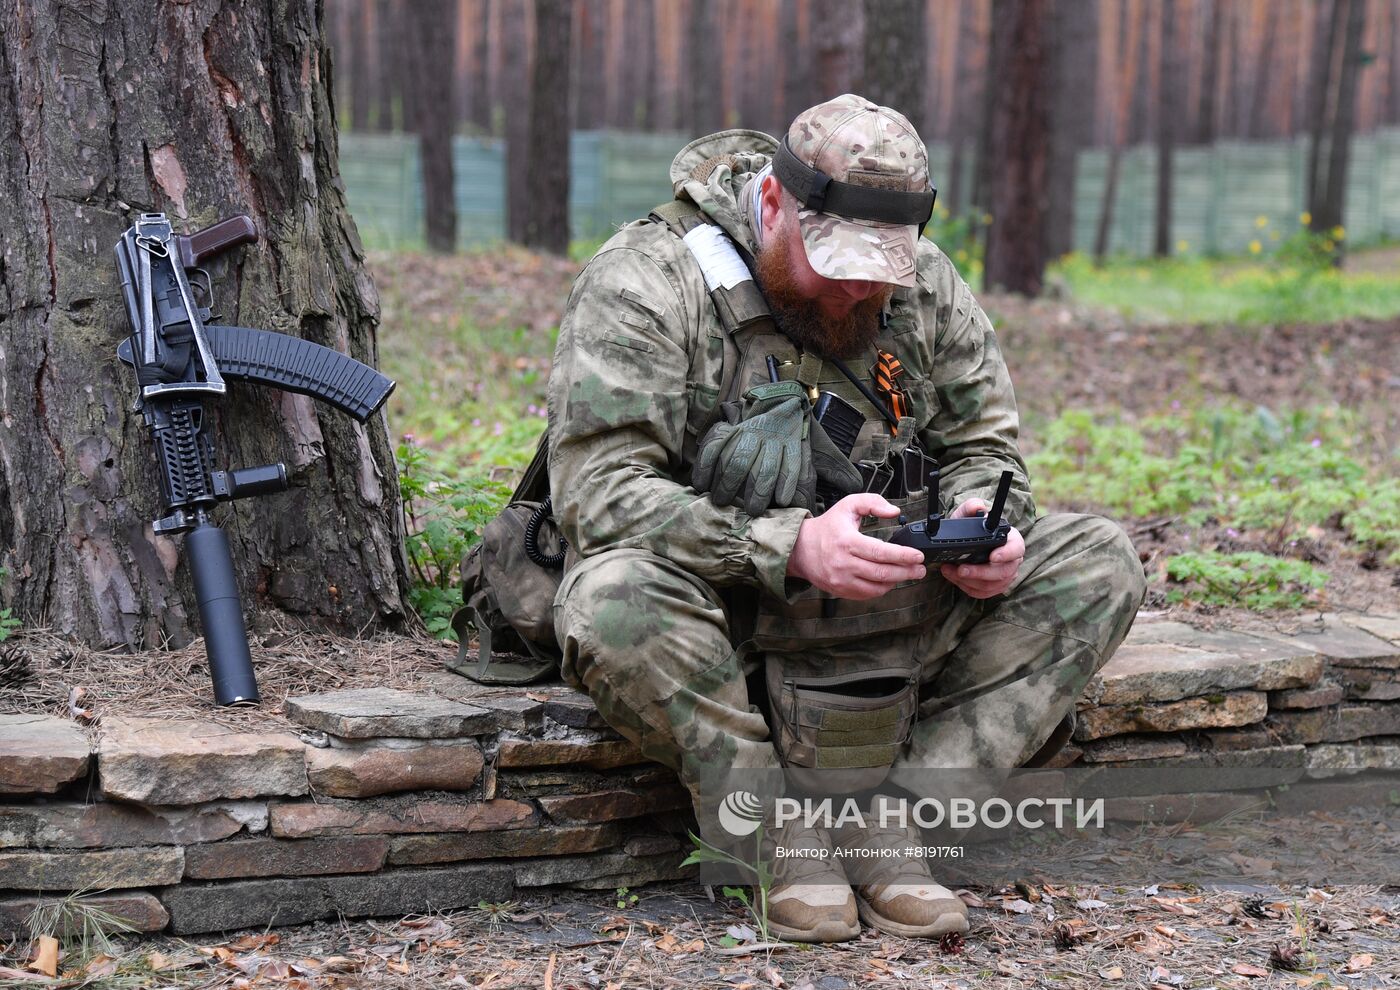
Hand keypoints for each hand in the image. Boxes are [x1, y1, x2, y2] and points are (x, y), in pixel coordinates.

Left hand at [692, 381, 809, 515]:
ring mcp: (776, 441)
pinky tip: (781, 501)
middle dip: (728, 485)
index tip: (700, 487)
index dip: (705, 468)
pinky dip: (786, 485)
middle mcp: (755, 434)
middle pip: (739, 461)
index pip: (716, 448)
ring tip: (753, 511)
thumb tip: (700, 485)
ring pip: (766, 469)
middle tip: (722, 503)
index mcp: (736, 431)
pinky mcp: (793, 448)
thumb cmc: (752, 436)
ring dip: (758, 492)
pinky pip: (791, 468)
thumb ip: (717, 454)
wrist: (785, 413)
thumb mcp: (732, 436)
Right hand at [787, 493, 926, 599]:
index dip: (902, 556)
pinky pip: (867, 594)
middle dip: (906, 572)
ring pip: (877, 587)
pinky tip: (889, 580)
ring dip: (896, 582)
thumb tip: (894, 511)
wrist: (801, 549)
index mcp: (847, 541)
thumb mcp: (848, 505)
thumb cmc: (828, 527)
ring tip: (908, 574)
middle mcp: (844, 563)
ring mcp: (841, 580)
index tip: (918, 556)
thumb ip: (872, 503)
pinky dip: (882, 588)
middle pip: (882, 573)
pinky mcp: (840, 590)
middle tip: (920, 569)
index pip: (880, 552)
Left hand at [938, 498, 1024, 598]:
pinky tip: (954, 577)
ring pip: (992, 585)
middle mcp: (1012, 560)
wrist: (963, 541)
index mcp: (1011, 539)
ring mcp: (1005, 575)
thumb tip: (977, 507)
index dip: (1007, 554)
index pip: (1017, 548)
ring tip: (950, 571)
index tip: (993, 556)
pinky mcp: (994, 586)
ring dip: (969, 581)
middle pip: (1003, 572)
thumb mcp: (967, 514)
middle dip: (980, 572)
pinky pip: (983, 593)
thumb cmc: (970, 527)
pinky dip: (966, 587)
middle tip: (961, 569)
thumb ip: (971, 507)